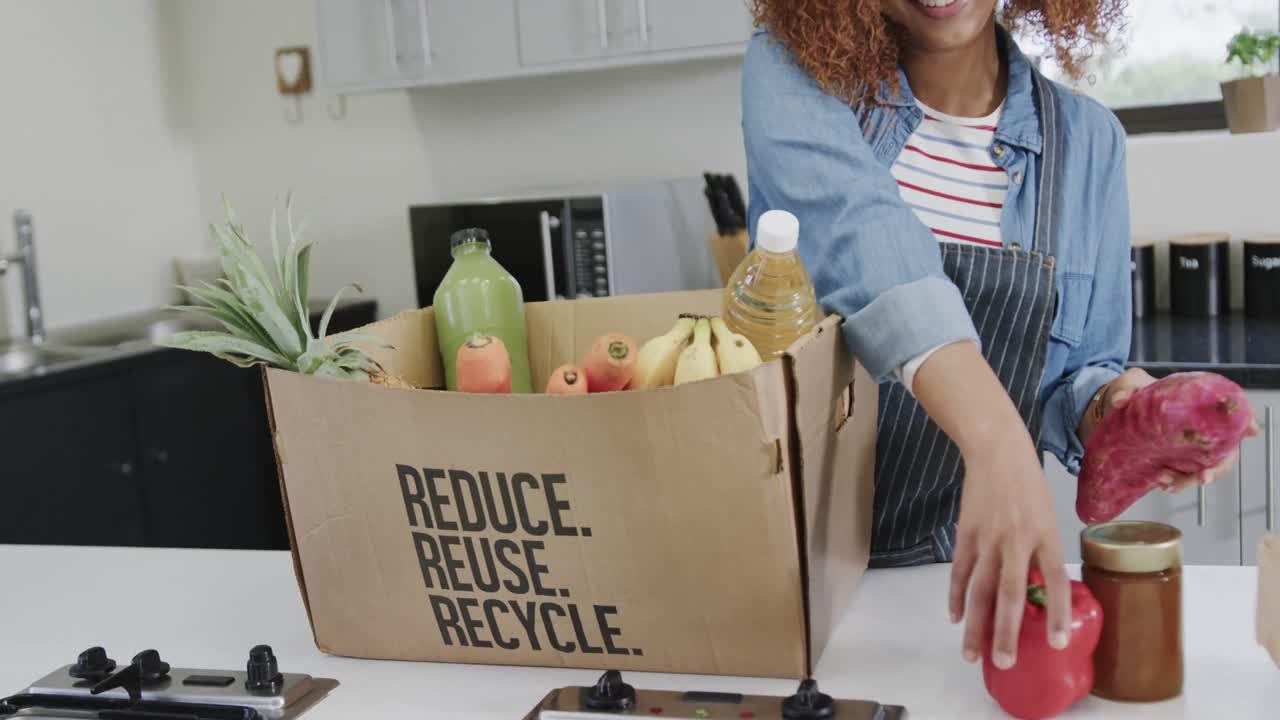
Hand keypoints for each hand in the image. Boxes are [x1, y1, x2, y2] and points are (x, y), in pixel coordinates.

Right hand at [950, 427, 1069, 670]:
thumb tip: (1037, 590)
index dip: (1057, 612)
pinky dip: (957, 596)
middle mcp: (1016, 540)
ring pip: (979, 589)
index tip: (1058, 642)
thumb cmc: (1029, 485)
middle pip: (1009, 593)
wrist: (997, 452)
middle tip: (1005, 662)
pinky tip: (956, 617)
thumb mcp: (1048, 516)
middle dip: (1006, 631)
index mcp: (1045, 535)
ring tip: (972, 654)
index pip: (1054, 580)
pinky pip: (960, 571)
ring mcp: (987, 538)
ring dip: (975, 624)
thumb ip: (1042, 552)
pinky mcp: (966, 534)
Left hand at [1083, 368, 1259, 493]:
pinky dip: (1174, 484)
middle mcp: (1195, 431)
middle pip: (1222, 452)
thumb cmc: (1130, 391)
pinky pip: (1180, 477)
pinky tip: (1159, 483)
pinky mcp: (1168, 460)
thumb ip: (1127, 389)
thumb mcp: (1130, 383)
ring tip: (1166, 481)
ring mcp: (1183, 448)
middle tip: (1202, 477)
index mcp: (1193, 407)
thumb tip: (1122, 401)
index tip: (1250, 431)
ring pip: (1202, 470)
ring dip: (1189, 481)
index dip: (1244, 423)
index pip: (1227, 416)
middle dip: (1217, 469)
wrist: (1111, 408)